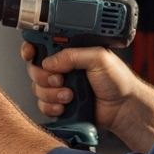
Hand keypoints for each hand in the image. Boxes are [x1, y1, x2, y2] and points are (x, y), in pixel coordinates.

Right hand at [21, 42, 138, 135]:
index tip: (30, 53)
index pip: (43, 45)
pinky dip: (51, 107)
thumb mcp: (99, 58)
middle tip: (60, 80)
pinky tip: (65, 107)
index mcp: (71, 51)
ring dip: (51, 93)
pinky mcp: (60, 104)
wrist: (123, 108)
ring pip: (38, 88)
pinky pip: (43, 105)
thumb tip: (49, 61)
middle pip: (35, 68)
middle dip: (43, 76)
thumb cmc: (118, 81)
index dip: (32, 48)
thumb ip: (73, 55)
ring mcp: (61, 86)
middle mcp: (63, 68)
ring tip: (70, 95)